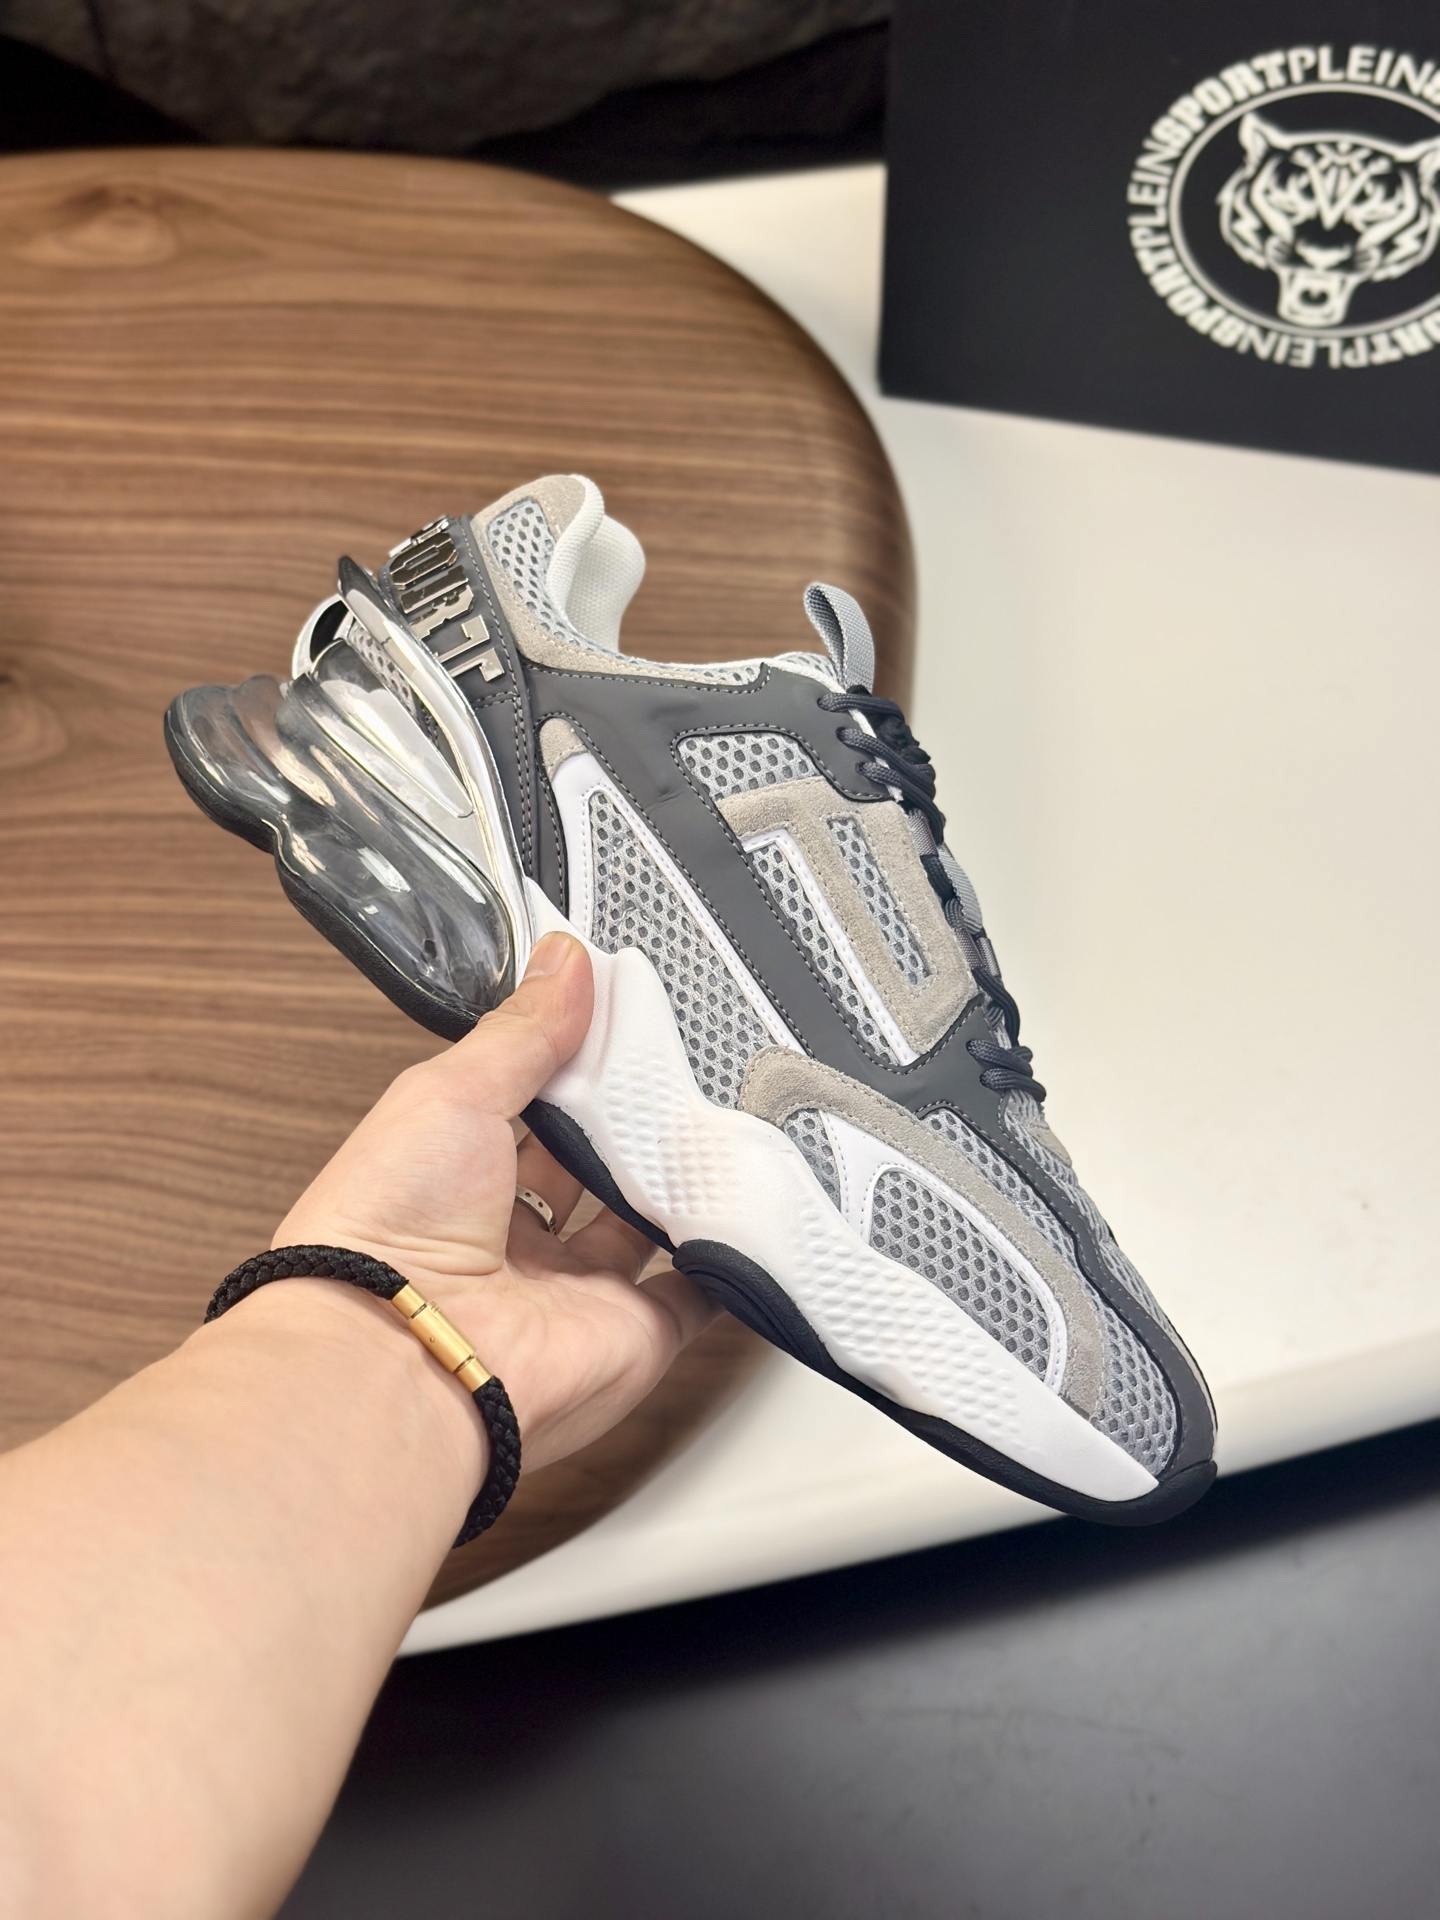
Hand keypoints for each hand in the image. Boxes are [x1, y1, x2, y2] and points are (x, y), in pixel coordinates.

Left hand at [274, 932, 717, 1473]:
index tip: (623, 1016)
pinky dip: (730, 1255)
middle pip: (594, 1167)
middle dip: (636, 1119)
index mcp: (456, 1179)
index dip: (575, 1066)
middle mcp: (515, 1240)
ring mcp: (578, 1291)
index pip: (529, 1110)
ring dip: (683, 1177)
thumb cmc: (390, 1226)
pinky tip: (755, 1201)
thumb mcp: (450, 1091)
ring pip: (649, 1223)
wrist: (404, 1358)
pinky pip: (699, 1293)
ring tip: (729, 1109)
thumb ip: (522, 1031)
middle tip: (686, 1061)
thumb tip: (566, 958)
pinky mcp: (634, 1335)